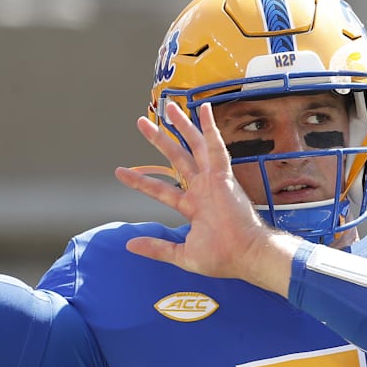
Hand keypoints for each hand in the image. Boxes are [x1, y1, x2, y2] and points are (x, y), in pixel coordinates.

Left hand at [115, 102, 298, 293]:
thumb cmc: (222, 258)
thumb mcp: (182, 254)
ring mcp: (213, 181)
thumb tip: (130, 244)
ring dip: (181, 127)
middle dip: (160, 140)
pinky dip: (210, 128)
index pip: (161, 189)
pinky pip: (216, 147)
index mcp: (194, 206)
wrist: (245, 256)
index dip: (141, 181)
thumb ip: (157, 248)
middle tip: (143, 123)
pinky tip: (205, 109)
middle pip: (177, 158)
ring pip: (194, 146)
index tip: (120, 172)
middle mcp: (202, 189)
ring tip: (168, 108)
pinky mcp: (223, 176)